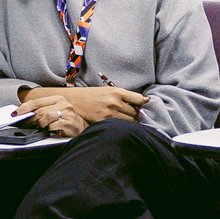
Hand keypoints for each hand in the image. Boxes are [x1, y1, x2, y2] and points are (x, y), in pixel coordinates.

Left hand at [18, 90, 86, 137]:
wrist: (81, 128)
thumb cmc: (66, 120)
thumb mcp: (54, 111)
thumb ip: (41, 109)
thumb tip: (23, 111)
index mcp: (57, 99)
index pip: (37, 101)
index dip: (25, 108)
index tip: (16, 113)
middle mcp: (63, 104)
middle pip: (40, 110)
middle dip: (29, 118)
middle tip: (22, 124)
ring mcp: (67, 114)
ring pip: (46, 117)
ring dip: (41, 124)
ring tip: (42, 128)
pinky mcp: (70, 124)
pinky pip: (54, 125)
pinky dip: (49, 128)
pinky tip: (49, 130)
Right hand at [20, 85, 147, 127]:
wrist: (74, 102)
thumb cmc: (92, 96)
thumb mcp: (108, 91)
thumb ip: (126, 96)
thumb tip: (145, 101)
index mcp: (116, 92)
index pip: (138, 99)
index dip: (141, 104)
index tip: (139, 106)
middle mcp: (114, 102)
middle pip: (135, 113)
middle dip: (135, 115)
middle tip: (129, 115)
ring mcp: (109, 113)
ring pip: (129, 122)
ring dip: (129, 122)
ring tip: (121, 119)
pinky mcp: (103, 122)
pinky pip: (119, 127)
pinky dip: (119, 127)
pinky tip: (114, 124)